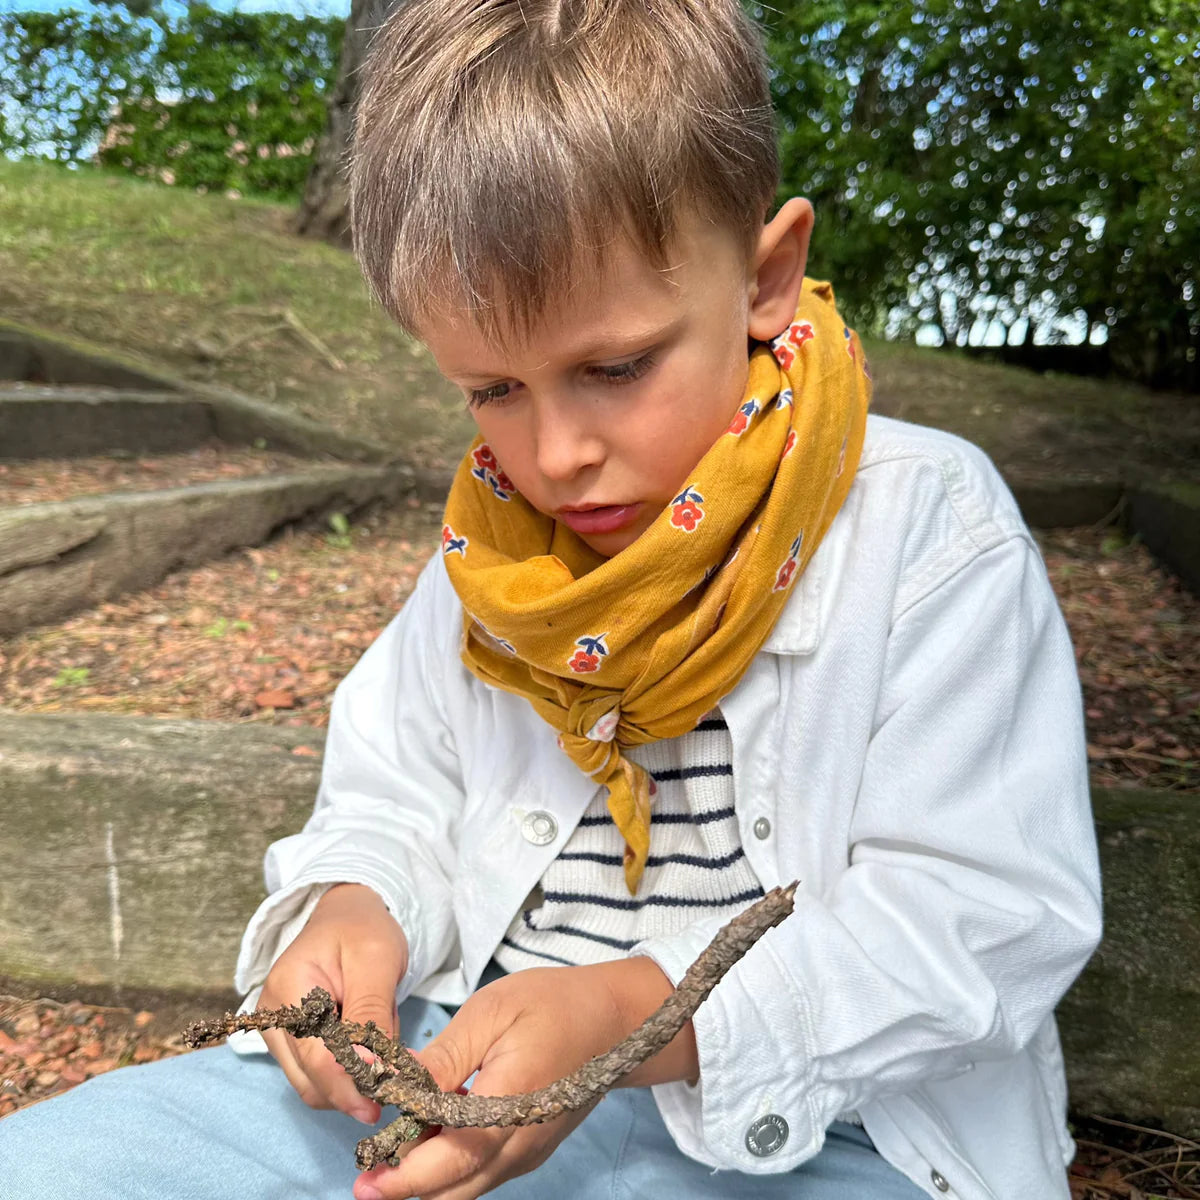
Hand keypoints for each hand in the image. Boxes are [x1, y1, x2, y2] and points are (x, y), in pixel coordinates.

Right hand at [258, 882, 407, 1124]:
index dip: (349, 1087)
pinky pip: (322, 1073)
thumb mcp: (377, 961)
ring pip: (318, 1084)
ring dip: (357, 1073)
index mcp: (288, 990)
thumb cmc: (363, 930)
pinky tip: (370, 1035)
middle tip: (398, 1062)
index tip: (383, 1103)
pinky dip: (352, 1066)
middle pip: (313, 1081)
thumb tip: (370, 1071)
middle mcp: (273, 1018)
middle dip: (358, 1081)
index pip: (316, 1059)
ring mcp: (279, 1033)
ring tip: (382, 1030)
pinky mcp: (292, 1042)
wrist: (347, 915)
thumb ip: (371, 1014)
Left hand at [354, 957, 695, 1199]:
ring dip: (429, 1179)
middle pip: (456, 1189)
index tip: (364, 1176)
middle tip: (367, 1173)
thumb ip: (443, 1057)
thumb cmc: (553, 1004)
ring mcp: (530, 1151)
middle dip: (407, 1187)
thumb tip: (393, 1089)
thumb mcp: (491, 1011)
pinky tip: (433, 1136)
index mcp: (511, 1101)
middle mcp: (522, 1141)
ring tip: (394, 1150)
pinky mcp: (532, 1149)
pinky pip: (485, 1174)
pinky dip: (453, 1169)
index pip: (449, 1158)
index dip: (403, 1176)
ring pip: (469, 1188)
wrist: (614, 1018)